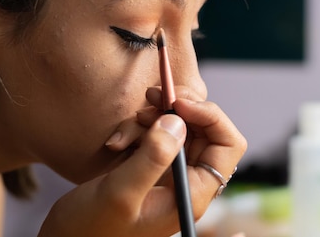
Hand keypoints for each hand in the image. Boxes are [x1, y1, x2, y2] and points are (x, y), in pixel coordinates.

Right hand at [38, 87, 245, 236]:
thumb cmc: (90, 228)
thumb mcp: (119, 193)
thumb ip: (152, 157)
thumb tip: (178, 122)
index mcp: (193, 194)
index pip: (228, 145)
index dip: (210, 116)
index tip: (178, 103)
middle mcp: (187, 182)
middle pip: (205, 129)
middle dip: (180, 109)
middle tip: (153, 96)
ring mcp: (169, 173)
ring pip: (179, 127)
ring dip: (155, 117)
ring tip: (130, 124)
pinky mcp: (150, 166)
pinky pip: (156, 133)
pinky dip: (138, 128)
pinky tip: (117, 140)